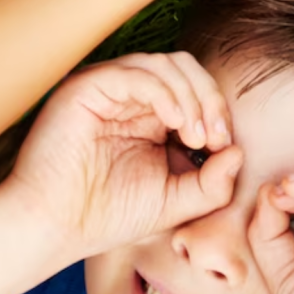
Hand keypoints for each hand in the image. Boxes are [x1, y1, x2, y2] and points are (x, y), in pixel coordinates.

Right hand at [3, 54, 240, 261]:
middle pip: (185, 67)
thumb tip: (240, 153)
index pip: (194, 87)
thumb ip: (212, 183)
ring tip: (194, 135)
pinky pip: (137, 73)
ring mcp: (109, 88)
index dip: (217, 110)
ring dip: (191, 97)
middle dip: (210, 98)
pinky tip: (174, 122)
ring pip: (165, 64)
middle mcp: (130, 96)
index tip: (225, 147)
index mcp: (150, 115)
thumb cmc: (108, 215)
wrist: (54, 228)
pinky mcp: (88, 87)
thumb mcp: (175, 202)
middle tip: (215, 138)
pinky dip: (165, 93)